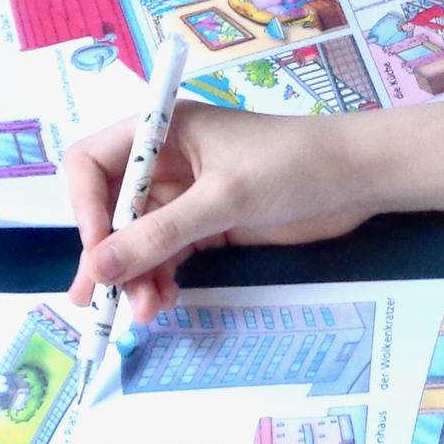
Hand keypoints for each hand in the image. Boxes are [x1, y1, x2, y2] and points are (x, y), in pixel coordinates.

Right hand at [66, 103, 379, 324]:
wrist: (360, 176)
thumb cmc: (291, 167)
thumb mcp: (223, 199)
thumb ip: (160, 234)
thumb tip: (96, 267)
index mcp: (162, 131)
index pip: (93, 162)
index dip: (84, 205)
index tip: (96, 249)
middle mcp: (167, 161)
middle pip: (111, 209)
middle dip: (106, 254)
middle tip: (97, 305)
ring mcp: (189, 194)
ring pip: (139, 238)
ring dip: (136, 275)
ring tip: (146, 312)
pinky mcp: (211, 223)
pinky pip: (169, 253)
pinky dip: (161, 278)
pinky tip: (164, 303)